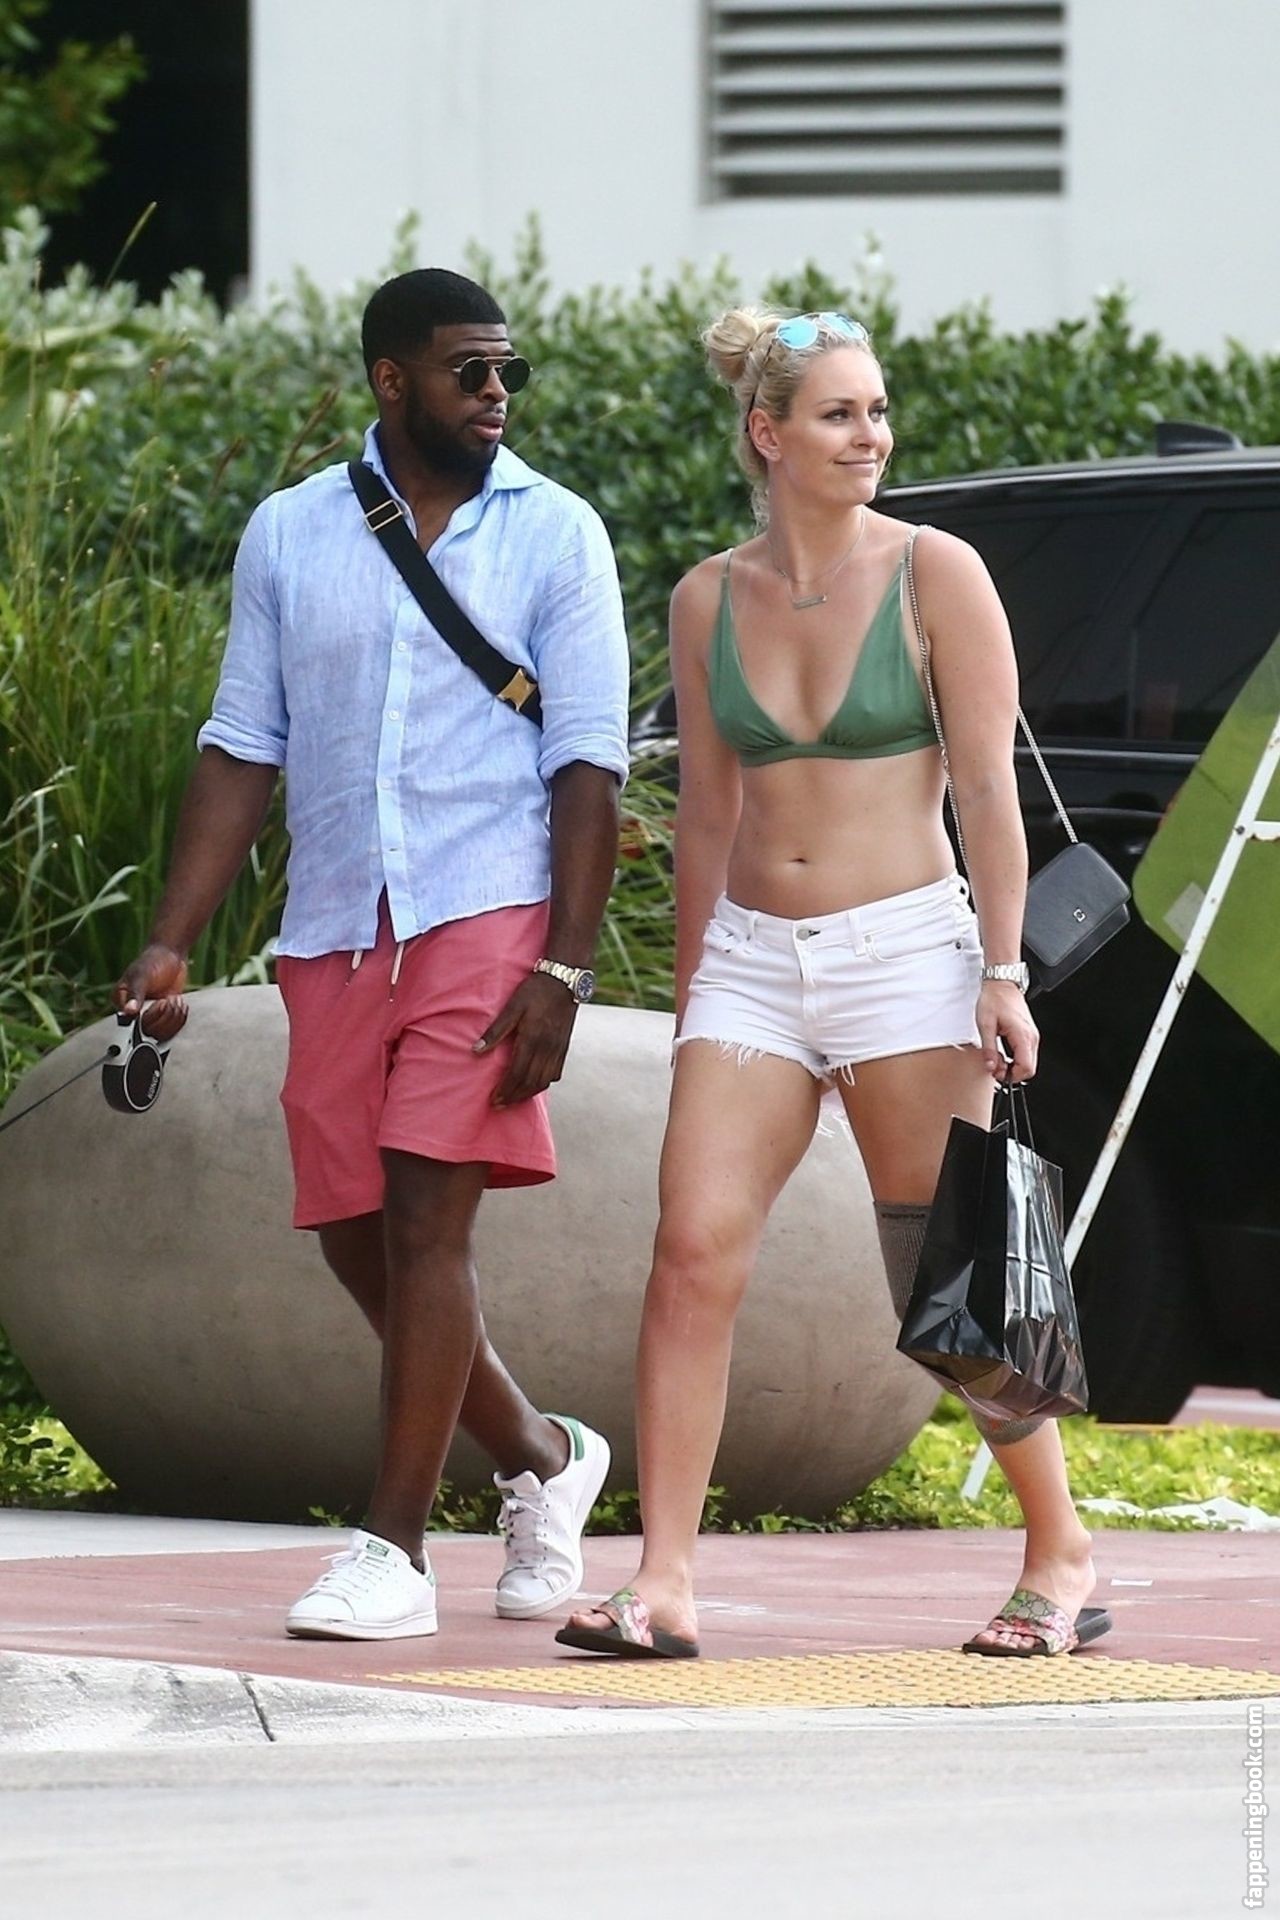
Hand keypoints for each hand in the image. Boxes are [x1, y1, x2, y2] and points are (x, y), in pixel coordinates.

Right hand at [114, 943, 190, 1041]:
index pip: (133, 1024)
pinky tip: (178, 1002)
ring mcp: (148, 1017)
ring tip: (173, 999)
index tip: (160, 1002)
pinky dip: (180, 1017)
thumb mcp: (143, 976)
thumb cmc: (153, 962)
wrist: (171, 956)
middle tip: (168, 999)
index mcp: (121, 1002)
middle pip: (149, 1032)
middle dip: (165, 1015)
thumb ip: (135, 994)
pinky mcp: (163, 1018)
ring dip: (174, 1016)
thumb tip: (128, 1012)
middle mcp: (132, 1013)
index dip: (151, 1016)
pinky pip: (172, 1029)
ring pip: (162, 1033)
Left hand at [474, 972, 578, 1106]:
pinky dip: (543, 1084)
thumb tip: (475, 1051)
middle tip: (499, 1105)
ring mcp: (558, 1049)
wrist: (565, 981)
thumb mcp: (512, 1007)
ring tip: (513, 1099)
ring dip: (528, 1094)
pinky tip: (534, 1085)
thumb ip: (495, 1031)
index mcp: (532, 1039)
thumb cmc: (535, 991)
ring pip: (544, 1081)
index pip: (517, 1073)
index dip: (505, 1090)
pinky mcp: (564, 1047)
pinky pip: (555, 1074)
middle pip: (530, 1082)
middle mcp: (547, 1048)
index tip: (494, 1100)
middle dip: (514, 1096)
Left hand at [976, 981, 1037, 1082]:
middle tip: (995, 1066)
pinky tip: (1002, 1052)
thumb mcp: (985, 1025)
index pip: (1026, 1068)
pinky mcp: (1028, 1034)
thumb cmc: (994, 999)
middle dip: (1012, 1073)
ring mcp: (1032, 1035)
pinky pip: (1026, 1053)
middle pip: (1030, 1068)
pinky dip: (1015, 1058)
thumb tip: (991, 1067)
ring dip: (1013, 1065)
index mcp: (1022, 1036)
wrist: (1001, 984)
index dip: (1011, 1076)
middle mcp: (1031, 1037)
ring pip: (1029, 1062)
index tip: (997, 1073)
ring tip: (996, 1058)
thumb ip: (989, 1049)